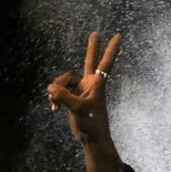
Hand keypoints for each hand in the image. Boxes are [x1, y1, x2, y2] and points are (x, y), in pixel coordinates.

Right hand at [47, 31, 120, 145]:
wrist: (92, 139)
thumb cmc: (91, 124)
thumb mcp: (78, 109)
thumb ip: (63, 96)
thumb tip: (51, 88)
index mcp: (97, 83)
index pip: (105, 62)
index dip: (111, 48)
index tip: (119, 35)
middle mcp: (90, 83)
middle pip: (89, 61)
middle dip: (91, 47)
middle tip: (96, 33)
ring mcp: (81, 90)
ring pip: (63, 81)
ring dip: (55, 91)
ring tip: (55, 105)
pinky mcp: (72, 97)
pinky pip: (58, 92)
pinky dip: (54, 99)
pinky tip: (54, 111)